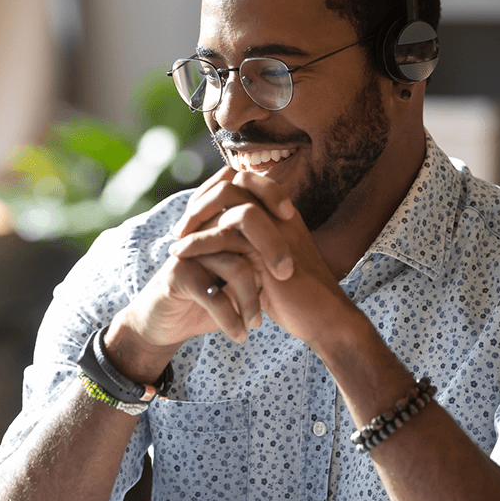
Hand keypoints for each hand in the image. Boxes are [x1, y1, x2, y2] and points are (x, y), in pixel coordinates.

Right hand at [108, 167, 294, 359]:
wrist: (166, 323)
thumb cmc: (209, 297)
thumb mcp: (237, 276)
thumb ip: (259, 257)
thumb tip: (302, 249)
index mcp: (218, 222)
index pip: (246, 190)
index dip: (271, 194)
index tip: (293, 218)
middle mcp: (203, 230)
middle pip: (244, 221)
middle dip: (272, 249)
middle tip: (285, 276)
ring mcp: (189, 251)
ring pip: (235, 265)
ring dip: (251, 299)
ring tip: (257, 323)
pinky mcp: (177, 276)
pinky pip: (213, 295)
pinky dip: (230, 319)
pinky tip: (239, 335)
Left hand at [168, 168, 347, 344]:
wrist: (322, 319)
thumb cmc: (296, 296)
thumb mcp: (268, 263)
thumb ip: (249, 245)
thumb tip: (219, 237)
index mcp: (282, 213)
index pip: (244, 181)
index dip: (214, 192)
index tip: (194, 215)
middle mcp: (279, 213)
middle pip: (234, 182)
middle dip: (202, 200)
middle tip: (182, 226)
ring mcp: (276, 227)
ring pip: (228, 201)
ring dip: (196, 217)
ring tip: (176, 239)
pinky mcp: (268, 249)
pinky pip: (225, 234)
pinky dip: (198, 242)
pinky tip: (180, 254)